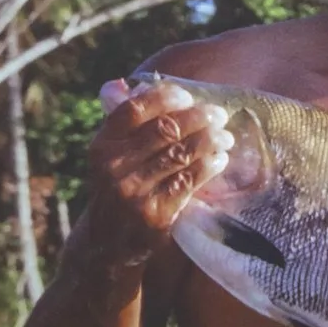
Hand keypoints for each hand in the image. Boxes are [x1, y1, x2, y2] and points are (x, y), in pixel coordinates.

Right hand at [78, 78, 231, 266]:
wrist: (107, 244)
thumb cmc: (117, 188)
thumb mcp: (109, 156)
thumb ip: (123, 124)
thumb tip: (131, 82)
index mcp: (102, 145)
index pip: (134, 109)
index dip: (164, 98)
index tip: (187, 97)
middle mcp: (114, 167)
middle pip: (165, 130)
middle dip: (198, 118)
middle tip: (218, 115)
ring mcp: (134, 192)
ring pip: (181, 155)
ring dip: (210, 141)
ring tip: (225, 137)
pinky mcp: (155, 214)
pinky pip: (190, 181)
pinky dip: (209, 166)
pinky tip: (220, 160)